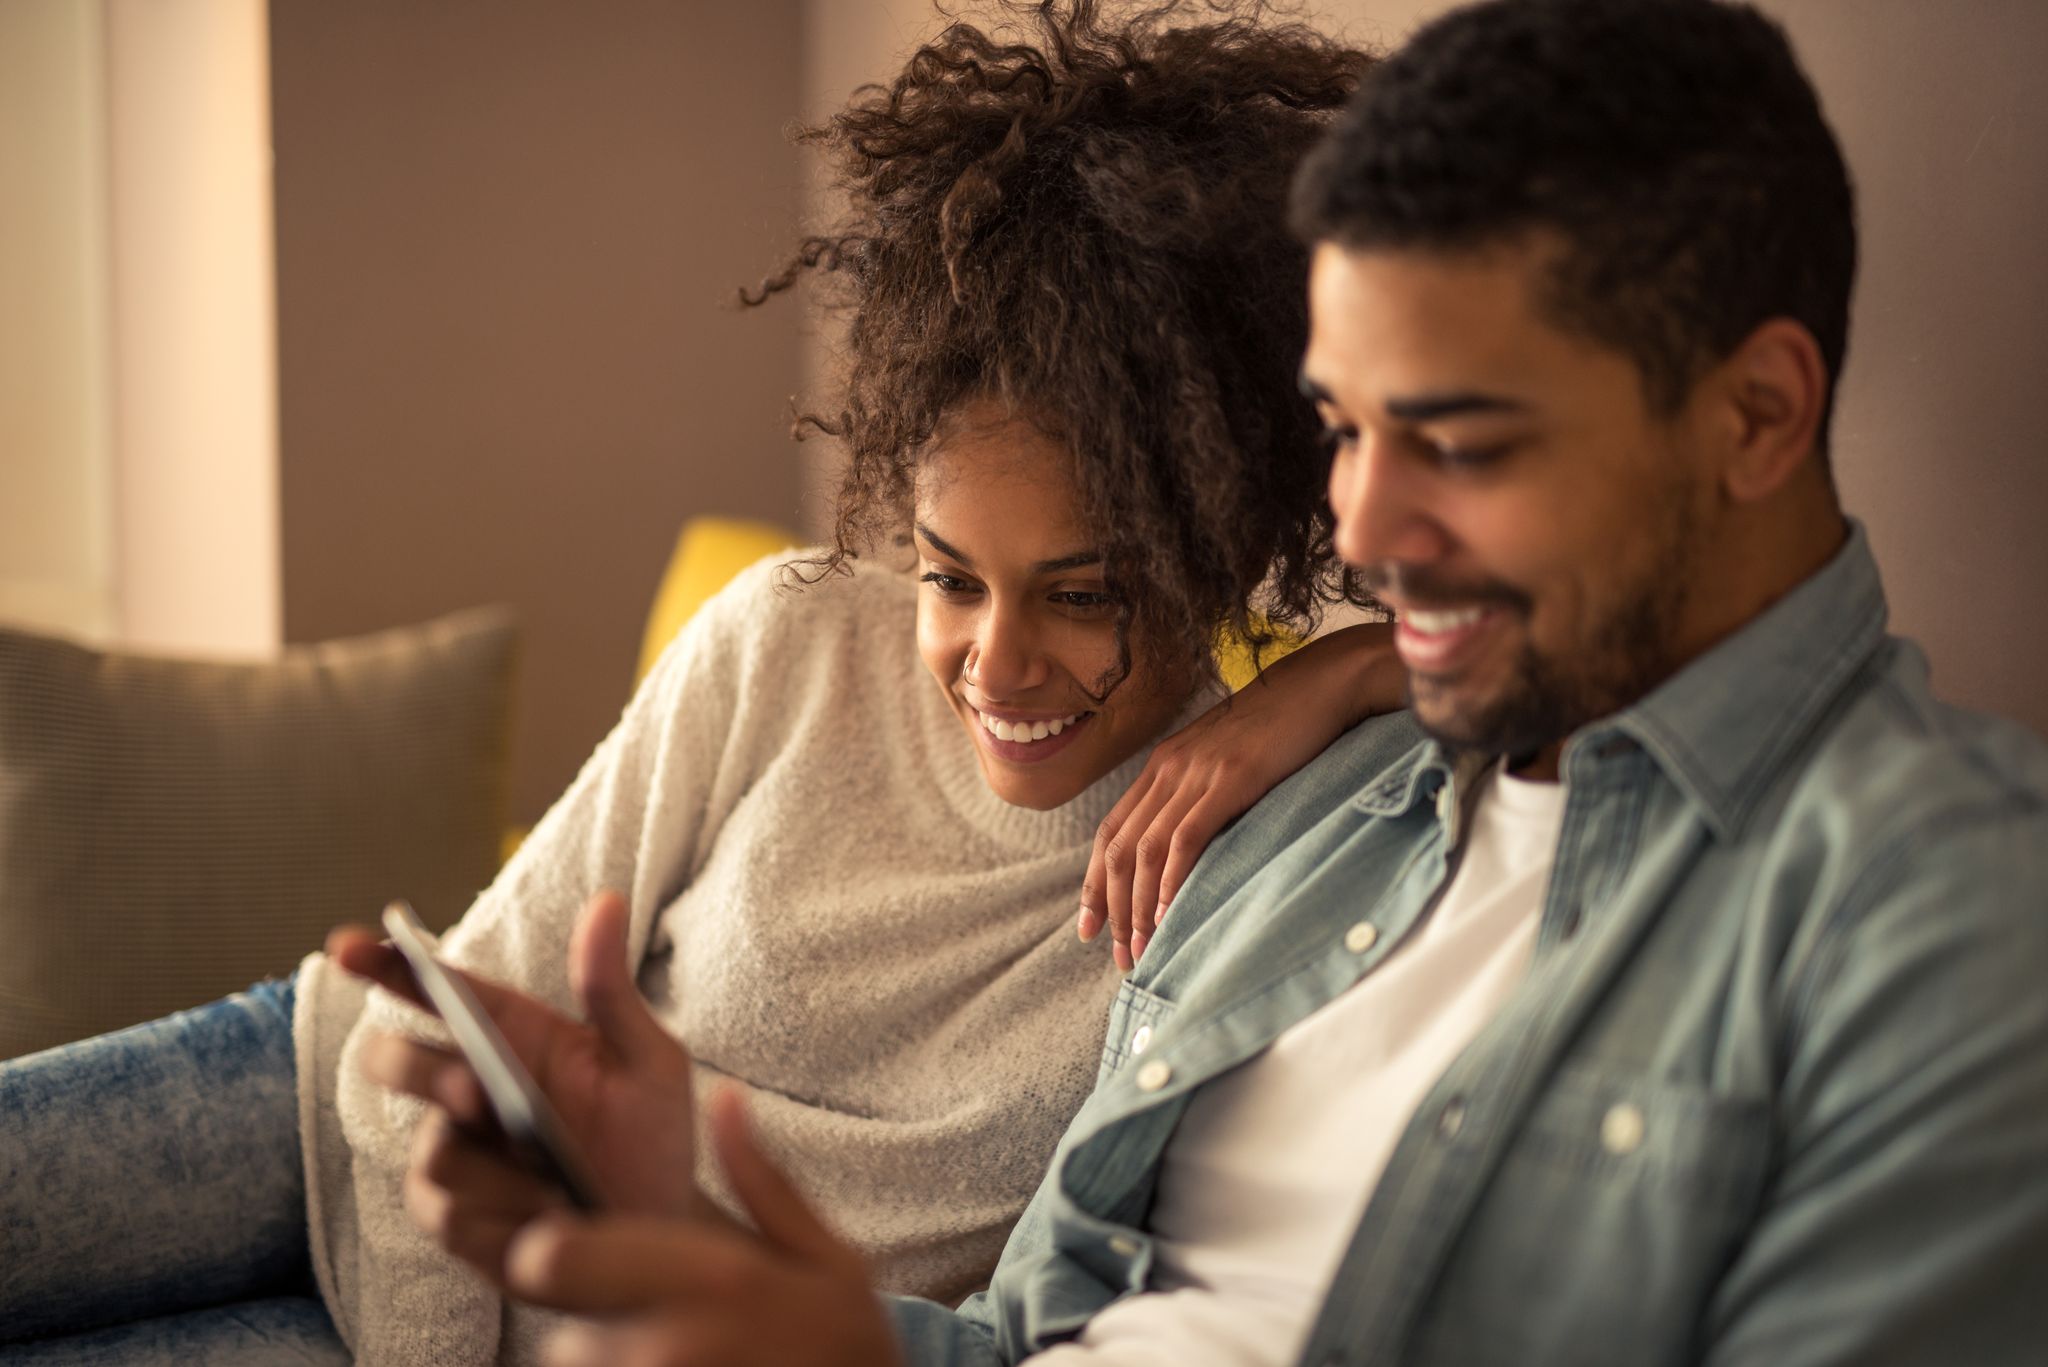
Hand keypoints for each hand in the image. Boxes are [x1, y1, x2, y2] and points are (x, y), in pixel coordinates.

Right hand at [327, 890, 709, 1285]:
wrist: (663, 1228)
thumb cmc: (653, 1134)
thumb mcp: (647, 1058)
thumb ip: (611, 988)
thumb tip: (607, 900)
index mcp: (511, 1035)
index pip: (434, 990)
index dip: (385, 964)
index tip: (348, 945)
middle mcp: (468, 1090)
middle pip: (396, 1061)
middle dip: (419, 1070)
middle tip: (476, 1092)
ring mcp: (455, 1155)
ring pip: (433, 1150)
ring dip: (497, 1169)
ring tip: (558, 1185)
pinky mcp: (456, 1220)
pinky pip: (448, 1211)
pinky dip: (501, 1214)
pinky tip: (547, 1220)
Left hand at [508, 1088, 900, 1366]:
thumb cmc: (850, 1348)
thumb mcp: (829, 1258)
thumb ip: (764, 1180)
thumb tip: (727, 1098)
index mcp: (710, 1280)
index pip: (553, 1259)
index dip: (551, 1250)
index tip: (582, 1248)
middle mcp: (666, 1346)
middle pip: (562, 1335)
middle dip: (594, 1325)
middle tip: (653, 1320)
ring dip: (618, 1362)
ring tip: (689, 1356)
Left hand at [1079, 622, 1402, 966]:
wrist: (1320, 684)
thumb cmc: (1281, 725)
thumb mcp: (1225, 757)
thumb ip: (1201, 791)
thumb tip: (1192, 842)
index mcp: (1162, 765)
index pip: (1110, 832)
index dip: (1094, 883)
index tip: (1090, 927)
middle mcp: (1168, 769)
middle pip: (1119, 849)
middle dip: (1113, 908)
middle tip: (1120, 957)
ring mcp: (1196, 773)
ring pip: (1145, 849)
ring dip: (1138, 906)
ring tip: (1144, 949)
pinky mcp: (1229, 779)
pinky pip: (1187, 836)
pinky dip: (1172, 879)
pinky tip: (1170, 914)